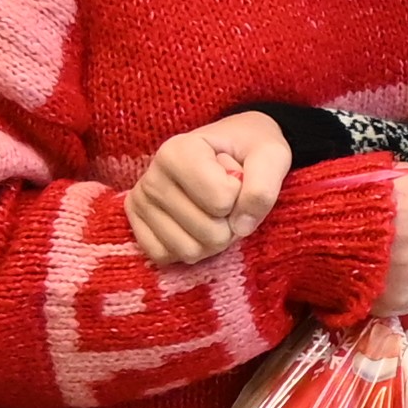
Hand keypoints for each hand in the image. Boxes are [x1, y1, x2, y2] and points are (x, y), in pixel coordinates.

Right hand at [124, 112, 295, 266]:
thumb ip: (264, 186)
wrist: (229, 150)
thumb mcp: (271, 155)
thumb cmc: (249, 151)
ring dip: (215, 240)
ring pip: (189, 251)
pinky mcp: (136, 226)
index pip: (222, 200)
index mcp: (178, 150)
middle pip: (209, 232)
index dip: (241, 195)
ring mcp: (140, 202)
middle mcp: (152, 175)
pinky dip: (192, 249)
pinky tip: (195, 223)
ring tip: (214, 211)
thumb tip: (240, 227)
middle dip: (231, 223)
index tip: (236, 176)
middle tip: (229, 199)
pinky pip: (167, 258)